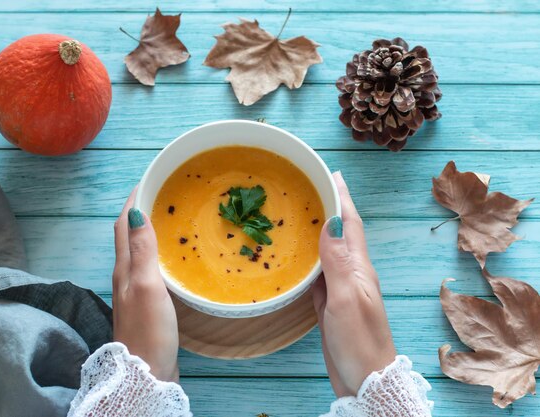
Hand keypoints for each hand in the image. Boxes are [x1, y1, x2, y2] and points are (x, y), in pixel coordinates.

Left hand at [112, 187, 179, 381]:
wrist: (145, 374)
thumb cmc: (148, 331)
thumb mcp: (147, 286)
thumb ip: (142, 251)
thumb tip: (135, 212)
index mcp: (124, 269)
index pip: (123, 226)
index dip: (132, 202)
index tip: (147, 181)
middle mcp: (125, 276)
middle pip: (127, 236)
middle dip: (140, 211)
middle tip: (162, 194)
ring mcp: (134, 291)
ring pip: (137, 251)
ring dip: (147, 230)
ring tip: (168, 217)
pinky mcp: (145, 304)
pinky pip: (148, 267)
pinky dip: (156, 252)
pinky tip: (171, 257)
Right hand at [313, 172, 395, 395]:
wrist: (365, 382)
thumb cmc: (360, 343)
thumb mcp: (347, 300)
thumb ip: (338, 263)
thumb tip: (329, 223)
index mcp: (359, 268)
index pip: (350, 224)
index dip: (341, 198)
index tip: (331, 174)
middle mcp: (351, 274)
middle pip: (338, 233)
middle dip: (327, 207)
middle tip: (308, 186)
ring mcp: (340, 289)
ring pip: (325, 251)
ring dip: (315, 230)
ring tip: (298, 213)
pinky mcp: (328, 305)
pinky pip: (316, 273)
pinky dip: (307, 258)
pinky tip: (295, 254)